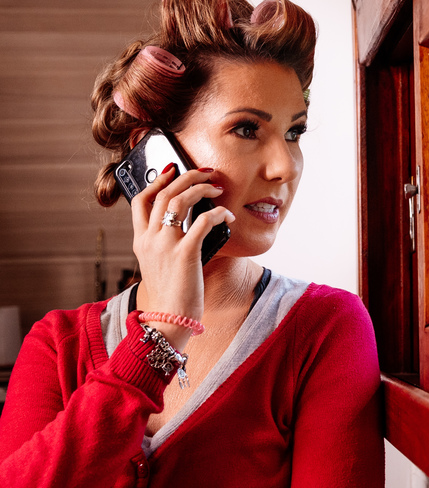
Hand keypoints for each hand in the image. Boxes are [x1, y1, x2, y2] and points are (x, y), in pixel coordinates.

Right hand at [130, 164, 234, 348]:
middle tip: (206, 173)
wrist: (169, 319)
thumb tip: (191, 221)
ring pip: (180, 200)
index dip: (158, 179)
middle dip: (187, 176)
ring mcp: (165, 245)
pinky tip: (228, 216)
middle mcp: (149, 239)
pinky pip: (204, 221)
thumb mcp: (159, 263)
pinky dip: (219, 213)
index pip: (141, 200)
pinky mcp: (185, 254)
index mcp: (141, 240)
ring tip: (217, 188)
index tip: (174, 168)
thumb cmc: (171, 292)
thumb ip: (166, 242)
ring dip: (202, 189)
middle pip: (164, 193)